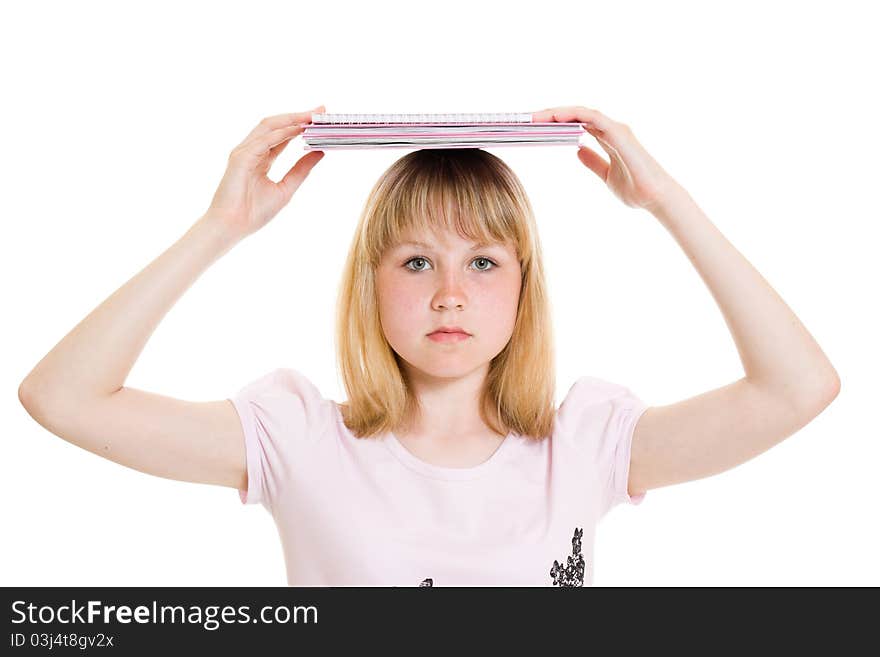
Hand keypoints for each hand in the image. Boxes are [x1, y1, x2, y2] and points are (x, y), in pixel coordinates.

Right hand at [205, 105, 325, 241]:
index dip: (300, 125)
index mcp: (261, 158)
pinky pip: (263, 140)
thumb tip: (320, 152)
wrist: (232, 227)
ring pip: (269, 127)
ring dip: (291, 119)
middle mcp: (252, 151)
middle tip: (320, 110)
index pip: (283, 135)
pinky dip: (281, 133)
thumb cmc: (254, 213)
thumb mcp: (286, 188)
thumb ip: (301, 170)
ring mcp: (244, 152)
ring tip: (311, 115)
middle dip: (298, 116)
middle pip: (276, 125)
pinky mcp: (240, 157)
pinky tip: (297, 129)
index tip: (320, 117)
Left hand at [531, 105, 679, 212]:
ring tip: (536, 117)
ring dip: (558, 112)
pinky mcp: (619, 133)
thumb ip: (593, 162)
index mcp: (607, 138)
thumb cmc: (636, 189)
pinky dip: (574, 114)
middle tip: (527, 120)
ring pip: (582, 112)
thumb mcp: (606, 175)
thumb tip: (578, 151)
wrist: (655, 198)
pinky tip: (557, 116)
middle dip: (551, 115)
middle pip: (576, 115)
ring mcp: (616, 129)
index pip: (577, 124)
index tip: (535, 127)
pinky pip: (593, 117)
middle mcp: (611, 129)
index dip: (557, 122)